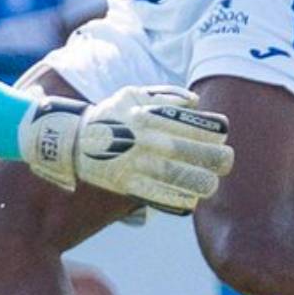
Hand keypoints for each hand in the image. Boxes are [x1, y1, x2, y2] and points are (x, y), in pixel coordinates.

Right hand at [19, 86, 233, 211]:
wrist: (67, 140)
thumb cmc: (106, 116)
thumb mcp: (130, 94)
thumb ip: (164, 96)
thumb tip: (195, 103)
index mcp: (147, 114)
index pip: (193, 124)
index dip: (215, 131)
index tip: (222, 135)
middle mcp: (143, 139)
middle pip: (192, 151)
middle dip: (216, 158)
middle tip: (226, 162)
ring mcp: (134, 163)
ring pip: (179, 176)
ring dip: (202, 182)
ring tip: (211, 184)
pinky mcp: (124, 184)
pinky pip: (159, 196)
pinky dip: (178, 199)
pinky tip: (190, 200)